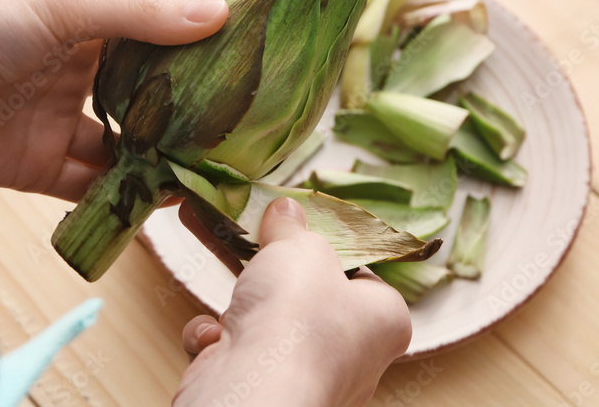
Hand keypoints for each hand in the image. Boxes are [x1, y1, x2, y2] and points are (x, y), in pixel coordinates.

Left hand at [0, 0, 227, 201]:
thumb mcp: (64, 9)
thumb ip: (137, 16)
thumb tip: (218, 13)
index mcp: (84, 33)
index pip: (152, 44)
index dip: (194, 55)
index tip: (245, 65)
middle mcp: (77, 81)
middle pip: (143, 102)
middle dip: (184, 118)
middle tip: (238, 131)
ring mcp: (60, 128)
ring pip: (124, 150)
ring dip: (160, 161)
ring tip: (210, 171)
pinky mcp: (41, 172)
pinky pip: (92, 189)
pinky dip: (124, 197)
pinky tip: (162, 199)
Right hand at [174, 198, 411, 406]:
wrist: (251, 392)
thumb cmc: (297, 318)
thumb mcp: (299, 248)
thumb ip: (292, 226)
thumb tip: (286, 210)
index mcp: (383, 320)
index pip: (360, 276)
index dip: (327, 249)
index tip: (296, 230)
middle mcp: (353, 356)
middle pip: (306, 296)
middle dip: (269, 271)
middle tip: (246, 236)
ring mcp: (306, 377)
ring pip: (266, 325)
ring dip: (238, 304)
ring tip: (222, 278)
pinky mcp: (264, 391)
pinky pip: (239, 352)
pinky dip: (219, 340)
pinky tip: (215, 338)